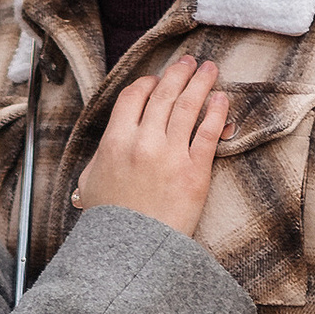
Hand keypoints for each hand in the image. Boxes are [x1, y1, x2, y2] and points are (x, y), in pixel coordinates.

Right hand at [73, 48, 227, 238]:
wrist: (134, 252)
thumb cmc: (111, 223)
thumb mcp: (92, 185)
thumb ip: (100, 160)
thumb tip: (107, 150)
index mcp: (115, 142)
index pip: (133, 97)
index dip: (148, 83)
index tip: (158, 79)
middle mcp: (143, 142)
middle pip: (163, 95)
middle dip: (178, 73)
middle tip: (190, 61)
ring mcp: (170, 155)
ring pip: (188, 107)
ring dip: (200, 82)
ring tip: (210, 68)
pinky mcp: (195, 171)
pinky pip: (208, 132)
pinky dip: (216, 111)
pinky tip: (221, 98)